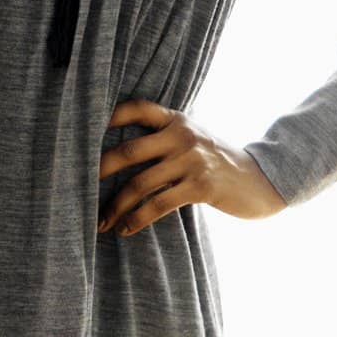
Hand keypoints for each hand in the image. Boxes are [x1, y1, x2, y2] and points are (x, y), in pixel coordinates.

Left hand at [96, 98, 286, 236]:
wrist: (260, 180)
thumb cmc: (215, 160)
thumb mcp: (192, 138)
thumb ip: (163, 138)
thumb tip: (120, 150)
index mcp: (176, 119)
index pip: (136, 108)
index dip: (109, 115)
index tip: (81, 128)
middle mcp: (181, 135)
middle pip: (130, 150)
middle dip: (100, 170)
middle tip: (76, 186)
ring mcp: (191, 160)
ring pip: (141, 183)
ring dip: (117, 205)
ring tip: (101, 221)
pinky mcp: (200, 186)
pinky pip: (159, 204)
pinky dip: (138, 218)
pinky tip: (126, 228)